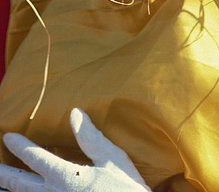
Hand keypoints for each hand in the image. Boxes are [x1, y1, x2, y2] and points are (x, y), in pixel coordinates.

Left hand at [0, 108, 151, 191]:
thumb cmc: (126, 191)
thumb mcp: (113, 160)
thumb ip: (91, 138)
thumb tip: (75, 113)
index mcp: (66, 177)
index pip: (36, 158)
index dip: (20, 146)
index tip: (7, 136)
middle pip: (20, 184)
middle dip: (4, 174)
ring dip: (11, 191)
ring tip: (0, 186)